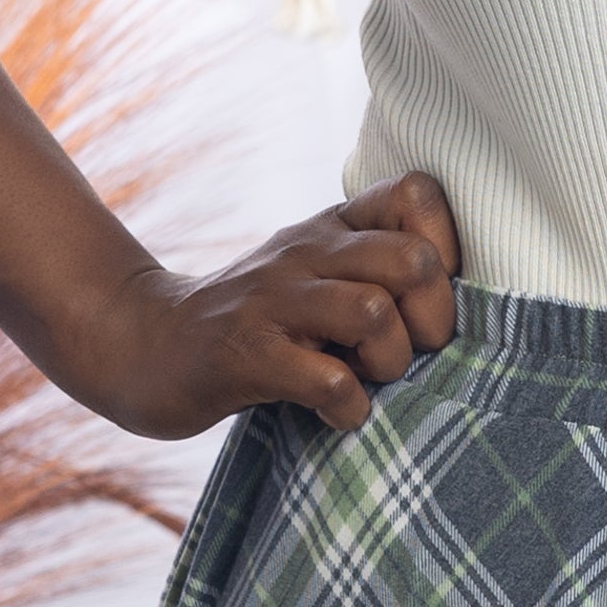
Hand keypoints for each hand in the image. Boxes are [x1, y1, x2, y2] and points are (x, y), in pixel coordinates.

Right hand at [77, 173, 460, 438]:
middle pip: (412, 262)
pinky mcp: (246, 355)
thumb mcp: (314, 274)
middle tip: (412, 353)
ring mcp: (273, 302)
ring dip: (390, 364)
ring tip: (368, 380)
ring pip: (375, 314)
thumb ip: (375, 268)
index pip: (417, 195)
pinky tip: (334, 412)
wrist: (147, 344)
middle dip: (433, 320)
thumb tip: (460, 297)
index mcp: (331, 228)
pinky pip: (329, 380)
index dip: (446, 248)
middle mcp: (306, 252)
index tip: (427, 297)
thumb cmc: (254, 321)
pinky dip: (348, 408)